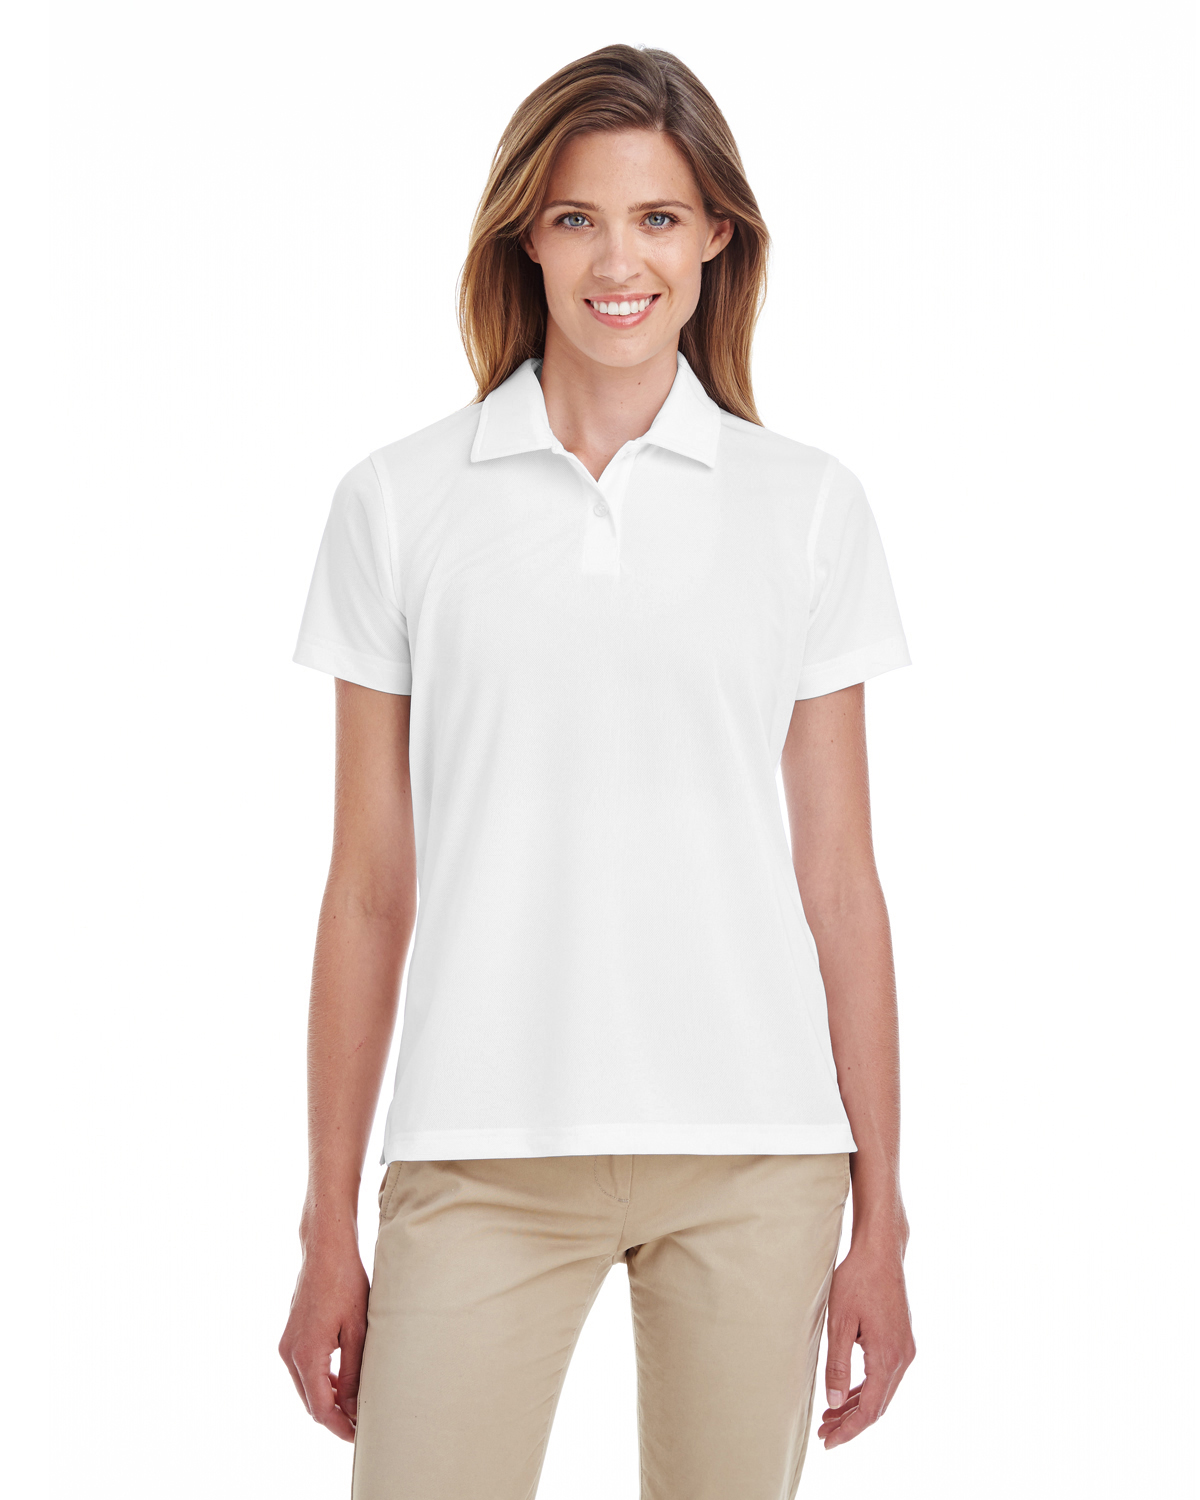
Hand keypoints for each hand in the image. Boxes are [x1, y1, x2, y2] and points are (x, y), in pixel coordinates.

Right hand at [278, 1241, 370, 1441]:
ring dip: (328, 1399)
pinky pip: (304, 1370)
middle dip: (334, 1417)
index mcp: (306, 1355)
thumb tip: (354, 1407)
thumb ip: (354, 1372)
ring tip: (356, 1405)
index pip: (320, 1408)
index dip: (339, 1426)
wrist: (325, 1251)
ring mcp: (287, 1345)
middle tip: (360, 1425)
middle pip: (310, 1402)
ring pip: (307, 1387)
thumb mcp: (357, 1330)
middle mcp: (290, 1354)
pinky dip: (322, 1381)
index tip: (358, 1436)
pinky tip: (343, 1382)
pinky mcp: (291, 1337)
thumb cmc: (345, 1283)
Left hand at [818, 1238, 914, 1448]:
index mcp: (888, 1357)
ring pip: (883, 1392)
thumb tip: (834, 1403)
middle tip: (824, 1433)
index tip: (829, 1442)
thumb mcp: (839, 1321)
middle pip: (879, 1405)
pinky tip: (848, 1393)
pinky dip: (867, 1389)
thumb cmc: (857, 1280)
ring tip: (831, 1417)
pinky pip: (885, 1376)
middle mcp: (903, 1357)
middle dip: (851, 1423)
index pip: (871, 1409)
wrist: (881, 1251)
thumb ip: (837, 1364)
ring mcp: (906, 1348)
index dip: (849, 1430)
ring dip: (858, 1406)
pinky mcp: (902, 1340)